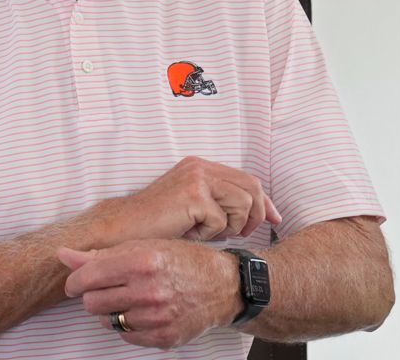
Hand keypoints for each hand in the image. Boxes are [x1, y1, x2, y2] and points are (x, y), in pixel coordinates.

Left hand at [58, 241, 241, 349]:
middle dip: (92, 296)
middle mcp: (148, 290)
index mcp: (140, 261)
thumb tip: (62, 255)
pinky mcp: (165, 336)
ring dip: (111, 311)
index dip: (74, 282)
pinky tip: (140, 312)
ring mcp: (158, 317)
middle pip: (92, 303)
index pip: (87, 278)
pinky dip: (128, 325)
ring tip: (127, 299)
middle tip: (105, 290)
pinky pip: (127, 336)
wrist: (223, 286)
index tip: (75, 284)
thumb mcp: (142, 247)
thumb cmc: (180, 260)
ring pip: (108, 321)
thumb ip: (99, 255)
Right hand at [104, 156, 280, 242]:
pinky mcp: (193, 196)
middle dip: (256, 215)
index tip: (275, 219)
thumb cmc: (157, 223)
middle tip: (243, 233)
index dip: (265, 201)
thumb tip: (259, 213)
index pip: (247, 178)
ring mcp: (196, 179)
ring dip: (231, 226)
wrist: (124, 227)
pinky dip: (209, 234)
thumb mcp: (193, 206)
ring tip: (207, 233)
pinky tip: (190, 233)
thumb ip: (220, 201)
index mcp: (200, 166)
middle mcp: (199, 167)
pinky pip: (221, 221)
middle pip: (252, 187)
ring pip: (242, 204)